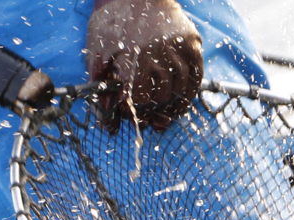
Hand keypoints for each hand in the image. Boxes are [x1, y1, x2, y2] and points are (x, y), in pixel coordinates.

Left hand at [86, 0, 202, 132]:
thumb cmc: (112, 21)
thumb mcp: (96, 50)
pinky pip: (197, 75)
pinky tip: (182, 101)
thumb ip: (100, 85)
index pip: (140, 97)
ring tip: (165, 115)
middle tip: (150, 120)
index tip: (131, 116)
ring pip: (182, 89)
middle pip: (162, 96)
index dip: (135, 112)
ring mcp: (179, 46)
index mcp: (135, 55)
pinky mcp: (192, 41)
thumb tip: (105, 123)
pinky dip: (191, 92)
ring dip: (174, 107)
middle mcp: (160, 51)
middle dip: (155, 112)